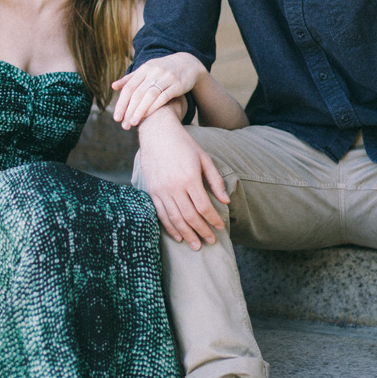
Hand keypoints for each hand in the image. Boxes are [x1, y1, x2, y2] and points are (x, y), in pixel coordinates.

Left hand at [112, 53, 206, 129]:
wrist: (188, 63)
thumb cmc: (163, 69)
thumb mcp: (146, 70)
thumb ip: (130, 79)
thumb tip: (113, 86)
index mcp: (144, 69)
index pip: (129, 88)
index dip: (121, 103)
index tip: (116, 118)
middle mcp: (154, 72)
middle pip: (137, 93)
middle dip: (129, 110)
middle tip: (124, 125)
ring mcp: (166, 77)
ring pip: (149, 95)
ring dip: (140, 110)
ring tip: (133, 123)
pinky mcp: (177, 85)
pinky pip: (164, 97)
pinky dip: (154, 107)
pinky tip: (147, 116)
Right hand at [137, 106, 228, 248]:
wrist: (157, 132)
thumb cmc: (184, 144)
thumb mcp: (204, 158)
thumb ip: (215, 180)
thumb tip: (225, 201)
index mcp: (189, 178)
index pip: (203, 206)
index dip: (213, 219)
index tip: (220, 227)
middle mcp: (173, 186)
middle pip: (189, 216)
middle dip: (201, 231)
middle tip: (210, 241)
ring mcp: (160, 190)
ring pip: (174, 219)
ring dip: (186, 234)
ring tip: (196, 245)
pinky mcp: (151, 191)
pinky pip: (160, 214)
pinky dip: (169, 227)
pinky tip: (178, 236)